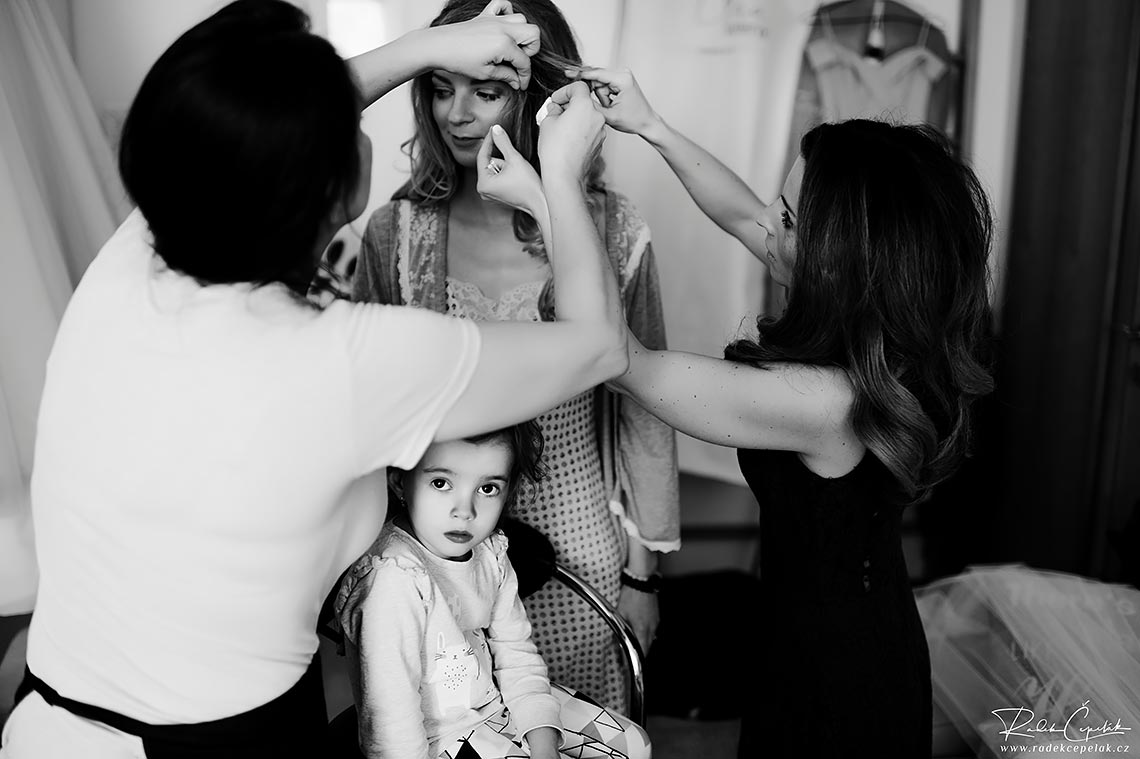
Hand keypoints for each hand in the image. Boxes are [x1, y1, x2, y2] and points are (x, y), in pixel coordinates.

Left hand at [420, 1, 540, 89]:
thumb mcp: (485, 73)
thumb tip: (518, 81)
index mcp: (503, 44)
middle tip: (517, 62)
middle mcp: (502, 28)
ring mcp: (494, 19)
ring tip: (510, 48)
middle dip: (531, 51)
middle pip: (533, 34)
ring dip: (521, 34)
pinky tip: (502, 27)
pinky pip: (503, 5)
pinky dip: (507, 13)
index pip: (525, 61)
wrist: (438, 46)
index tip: (521, 84)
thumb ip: (506, 76)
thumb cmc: (457, 60)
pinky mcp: (485, 15)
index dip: (525, 76)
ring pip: (522, 19)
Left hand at [476, 124, 543, 215]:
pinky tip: (518, 177)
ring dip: (506, 165)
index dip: (489, 140)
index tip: (493, 128)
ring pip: (496, 169)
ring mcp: (490, 194)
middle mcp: (484, 191)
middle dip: (502, 158)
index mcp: (483, 184)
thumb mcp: (515, 159)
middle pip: (490, 163)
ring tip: (518, 172)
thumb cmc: (529, 186)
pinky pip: (499, 177)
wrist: (541, 203)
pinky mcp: (498, 195)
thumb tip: (495, 129)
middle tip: (514, 161)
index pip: (482, 156)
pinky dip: (507, 172)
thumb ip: (503, 142)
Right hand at [536, 81, 605, 181]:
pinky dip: (581, 129)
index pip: (579, 87)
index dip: (565, 91)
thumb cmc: (555, 151)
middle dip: (570, 104)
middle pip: (585, 101)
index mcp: (584, 106)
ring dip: (576, 117)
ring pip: (588, 116)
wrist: (565, 175)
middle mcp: (597, 116)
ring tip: (561, 127)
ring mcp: (601, 130)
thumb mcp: (547, 122)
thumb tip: (556, 108)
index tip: (556, 100)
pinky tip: (569, 138)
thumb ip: (553, 110)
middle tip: (556, 112)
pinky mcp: (600, 142)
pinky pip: (591, 129)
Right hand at [570, 67, 663, 138]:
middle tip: (602, 106)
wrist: (647, 123)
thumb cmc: (634, 120)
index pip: (596, 74)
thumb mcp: (609, 116)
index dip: (580, 74)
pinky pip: (604, 85)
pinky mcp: (621, 80)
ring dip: (600, 97)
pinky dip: (603, 95)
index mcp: (622, 79)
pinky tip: (610, 104)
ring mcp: (622, 76)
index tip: (568, 73)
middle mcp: (623, 74)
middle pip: (597, 78)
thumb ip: (592, 106)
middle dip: (595, 94)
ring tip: (611, 108)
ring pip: (599, 83)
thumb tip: (578, 99)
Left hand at [618, 585, 659, 655]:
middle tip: (627, 658)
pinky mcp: (656, 616)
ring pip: (650, 640)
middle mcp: (651, 628)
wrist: (641, 580)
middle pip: (646, 648)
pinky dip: (645, 635)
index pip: (640, 652)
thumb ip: (619, 629)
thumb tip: (616, 641)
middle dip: (638, 655)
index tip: (626, 665)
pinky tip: (638, 632)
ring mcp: (655, 622)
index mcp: (642, 629)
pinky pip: (651, 631)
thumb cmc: (630, 595)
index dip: (633, 660)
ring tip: (632, 645)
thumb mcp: (620, 614)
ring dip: (642, 644)